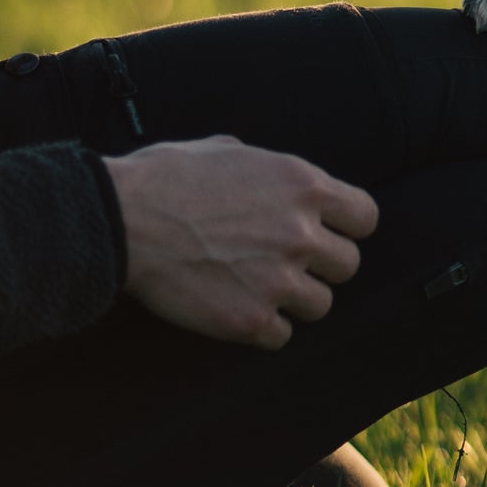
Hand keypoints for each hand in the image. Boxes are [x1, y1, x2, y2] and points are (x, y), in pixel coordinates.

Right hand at [109, 135, 378, 349]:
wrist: (122, 219)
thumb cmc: (165, 178)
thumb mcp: (225, 150)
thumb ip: (262, 166)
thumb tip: (265, 171)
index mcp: (302, 185)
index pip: (365, 217)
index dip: (347, 227)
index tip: (328, 232)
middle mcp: (301, 234)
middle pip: (348, 265)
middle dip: (321, 266)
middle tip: (286, 263)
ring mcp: (279, 281)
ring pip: (321, 304)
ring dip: (295, 299)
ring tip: (260, 288)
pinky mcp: (250, 321)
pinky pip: (282, 336)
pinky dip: (263, 328)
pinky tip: (238, 308)